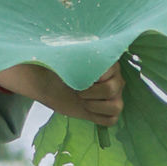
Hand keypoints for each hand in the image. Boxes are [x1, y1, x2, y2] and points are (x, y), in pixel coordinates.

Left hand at [0, 57, 126, 126]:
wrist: (50, 84)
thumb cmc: (59, 67)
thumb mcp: (64, 56)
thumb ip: (75, 53)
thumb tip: (73, 45)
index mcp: (109, 61)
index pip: (110, 72)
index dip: (91, 77)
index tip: (77, 75)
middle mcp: (116, 78)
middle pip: (111, 90)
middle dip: (89, 92)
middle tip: (76, 89)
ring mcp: (115, 96)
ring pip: (115, 106)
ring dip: (93, 105)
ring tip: (81, 98)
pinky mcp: (109, 112)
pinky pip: (111, 120)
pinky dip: (97, 116)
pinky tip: (85, 108)